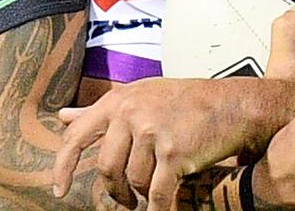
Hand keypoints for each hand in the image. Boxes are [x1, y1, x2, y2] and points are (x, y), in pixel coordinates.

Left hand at [51, 77, 293, 210]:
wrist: (234, 105)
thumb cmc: (187, 100)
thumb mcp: (141, 95)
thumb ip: (102, 110)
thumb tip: (62, 117)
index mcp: (119, 100)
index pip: (77, 136)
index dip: (63, 167)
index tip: (60, 189)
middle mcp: (132, 113)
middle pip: (106, 168)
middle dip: (115, 191)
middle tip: (125, 199)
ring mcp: (153, 132)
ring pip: (133, 182)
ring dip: (141, 195)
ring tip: (152, 192)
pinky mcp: (174, 153)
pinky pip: (157, 194)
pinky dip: (158, 209)